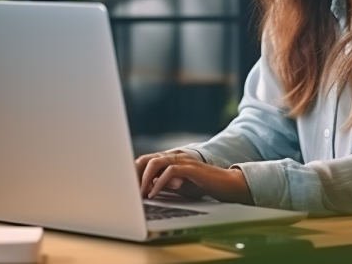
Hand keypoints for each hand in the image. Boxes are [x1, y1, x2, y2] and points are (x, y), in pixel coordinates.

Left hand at [136, 151, 253, 204]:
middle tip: (128, 192)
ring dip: (144, 179)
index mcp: (170, 159)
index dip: (133, 173)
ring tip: (139, 195)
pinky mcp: (190, 168)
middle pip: (146, 158)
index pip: (145, 160)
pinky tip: (154, 194)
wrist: (226, 184)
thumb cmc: (202, 185)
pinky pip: (170, 171)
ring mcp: (182, 160)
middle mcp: (174, 156)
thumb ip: (163, 184)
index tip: (125, 188)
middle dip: (134, 174)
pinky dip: (159, 183)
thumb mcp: (178, 185)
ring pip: (155, 162)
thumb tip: (146, 188)